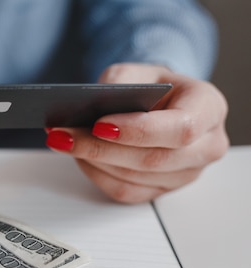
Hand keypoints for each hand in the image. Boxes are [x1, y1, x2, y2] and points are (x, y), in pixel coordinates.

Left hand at [45, 63, 228, 202]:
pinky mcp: (163, 190)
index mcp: (209, 108)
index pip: (180, 129)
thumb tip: (91, 109)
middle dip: (101, 148)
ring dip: (93, 160)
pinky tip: (79, 156)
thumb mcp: (136, 71)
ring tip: (63, 140)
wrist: (159, 102)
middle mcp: (206, 145)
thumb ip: (119, 84)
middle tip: (63, 134)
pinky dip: (97, 174)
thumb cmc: (151, 86)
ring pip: (134, 178)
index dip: (138, 130)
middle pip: (152, 159)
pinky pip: (125, 191)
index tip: (99, 124)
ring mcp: (187, 173)